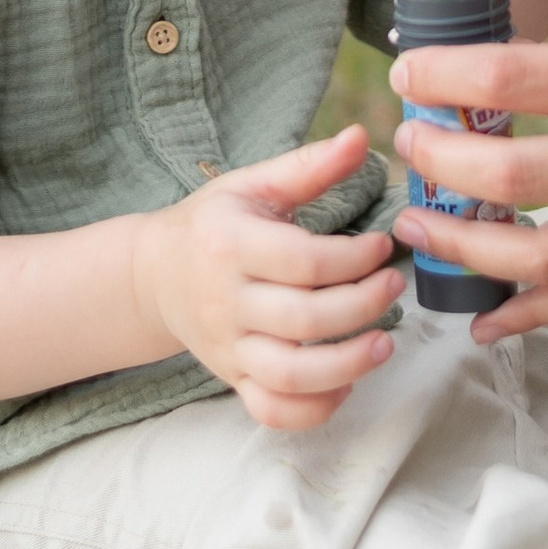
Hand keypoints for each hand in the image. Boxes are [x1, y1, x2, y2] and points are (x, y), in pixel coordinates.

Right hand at [133, 125, 404, 429]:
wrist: (155, 274)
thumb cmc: (214, 223)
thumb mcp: (254, 185)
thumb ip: (309, 166)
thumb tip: (362, 136)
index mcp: (230, 245)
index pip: (304, 261)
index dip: (355, 258)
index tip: (382, 246)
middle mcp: (226, 302)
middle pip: (304, 319)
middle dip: (362, 306)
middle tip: (393, 287)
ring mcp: (228, 348)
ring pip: (290, 375)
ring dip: (346, 366)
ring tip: (383, 345)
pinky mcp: (232, 379)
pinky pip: (271, 411)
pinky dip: (312, 409)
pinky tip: (344, 384)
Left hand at [387, 3, 547, 335]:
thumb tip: (494, 89)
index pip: (508, 77)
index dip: (441, 77)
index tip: (407, 73)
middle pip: (507, 173)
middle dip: (440, 161)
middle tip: (410, 144)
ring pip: (535, 255)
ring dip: (464, 245)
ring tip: (421, 227)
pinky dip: (527, 314)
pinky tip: (483, 316)